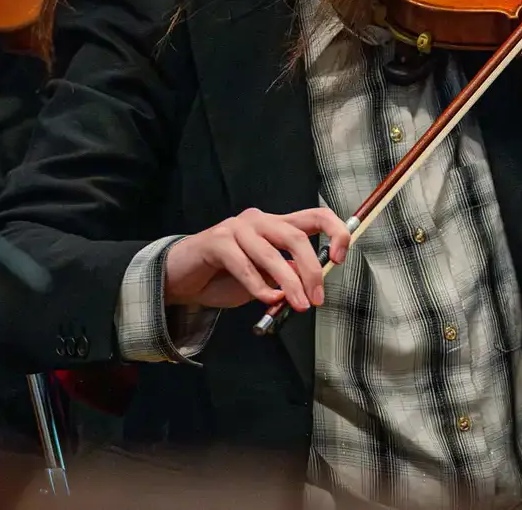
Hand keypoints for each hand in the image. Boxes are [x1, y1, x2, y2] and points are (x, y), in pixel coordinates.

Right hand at [163, 207, 350, 310]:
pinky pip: (245, 265)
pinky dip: (259, 287)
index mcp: (277, 224)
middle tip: (317, 298)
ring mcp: (237, 228)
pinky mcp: (217, 241)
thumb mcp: (265, 279)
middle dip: (311, 270)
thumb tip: (310, 282)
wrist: (181, 278)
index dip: (335, 232)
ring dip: (289, 283)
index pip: (316, 216)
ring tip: (298, 305)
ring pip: (272, 253)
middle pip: (296, 236)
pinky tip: (266, 300)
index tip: (340, 258)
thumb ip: (287, 275)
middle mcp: (260, 220)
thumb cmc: (225, 277)